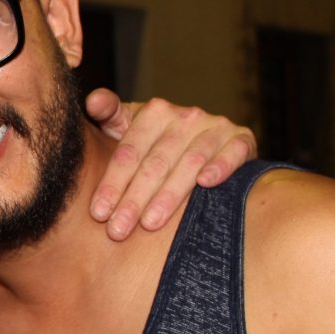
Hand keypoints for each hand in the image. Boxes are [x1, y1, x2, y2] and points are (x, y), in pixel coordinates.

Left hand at [86, 88, 255, 240]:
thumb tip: (93, 101)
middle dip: (134, 200)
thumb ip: (109, 113)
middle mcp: (185, 116)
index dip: (112, 183)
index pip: (128, 153)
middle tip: (118, 230)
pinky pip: (233, 152)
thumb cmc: (156, 139)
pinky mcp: (241, 138)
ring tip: (149, 224)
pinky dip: (221, 166)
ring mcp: (215, 126)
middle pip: (155, 163)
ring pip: (189, 163)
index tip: (98, 213)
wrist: (207, 137)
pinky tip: (206, 184)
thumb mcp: (129, 125)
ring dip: (169, 195)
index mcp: (154, 112)